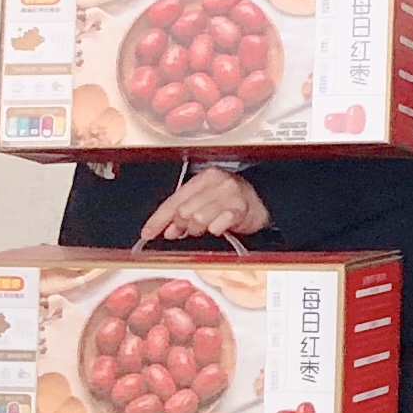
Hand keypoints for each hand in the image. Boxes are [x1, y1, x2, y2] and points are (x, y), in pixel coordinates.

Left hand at [137, 168, 269, 246]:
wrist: (264, 202)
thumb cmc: (232, 202)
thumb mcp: (205, 202)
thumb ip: (184, 213)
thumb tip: (166, 230)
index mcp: (203, 178)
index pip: (173, 200)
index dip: (158, 219)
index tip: (148, 234)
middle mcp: (215, 183)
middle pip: (183, 211)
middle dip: (180, 226)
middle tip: (185, 231)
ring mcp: (229, 194)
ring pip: (198, 219)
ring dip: (198, 229)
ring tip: (205, 228)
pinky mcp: (240, 208)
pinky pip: (218, 224)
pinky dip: (215, 229)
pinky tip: (218, 228)